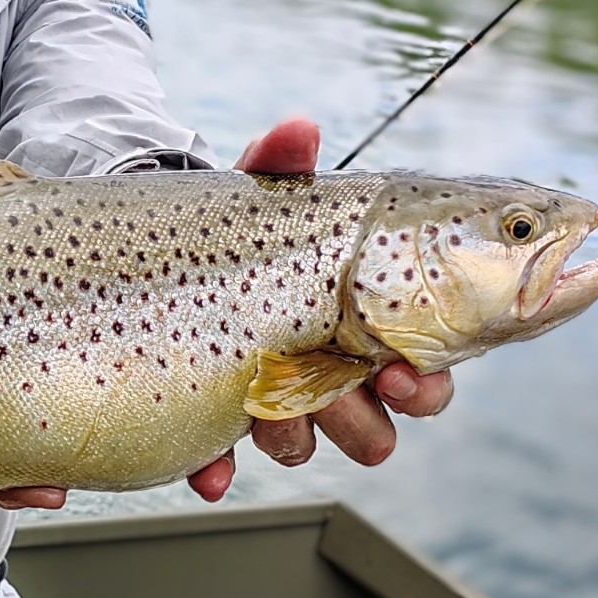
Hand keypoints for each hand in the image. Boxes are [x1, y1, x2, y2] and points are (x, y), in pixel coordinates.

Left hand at [184, 117, 454, 503]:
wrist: (172, 246)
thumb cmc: (247, 223)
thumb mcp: (265, 192)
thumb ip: (284, 164)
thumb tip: (297, 128)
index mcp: (367, 325)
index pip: (423, 369)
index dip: (425, 383)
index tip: (402, 372)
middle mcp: (330, 372)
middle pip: (377, 425)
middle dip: (368, 418)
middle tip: (347, 392)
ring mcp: (273, 397)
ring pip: (307, 444)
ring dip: (294, 433)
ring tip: (265, 404)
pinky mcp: (218, 418)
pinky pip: (223, 460)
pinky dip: (217, 467)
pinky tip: (207, 470)